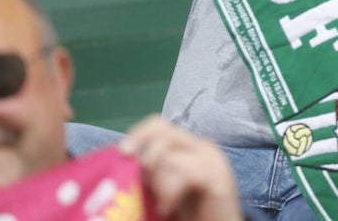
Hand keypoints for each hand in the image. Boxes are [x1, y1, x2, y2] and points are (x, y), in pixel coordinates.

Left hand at [120, 116, 242, 220]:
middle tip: (142, 182)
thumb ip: (149, 174)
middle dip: (145, 155)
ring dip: (157, 180)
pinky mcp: (218, 179)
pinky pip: (186, 173)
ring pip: (170, 154)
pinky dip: (170, 191)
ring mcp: (212, 160)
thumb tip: (120, 163)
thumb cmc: (190, 213)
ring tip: (160, 204)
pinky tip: (167, 208)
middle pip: (164, 132)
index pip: (159, 125)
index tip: (122, 153)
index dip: (138, 134)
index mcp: (188, 147)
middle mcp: (201, 147)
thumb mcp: (163, 189)